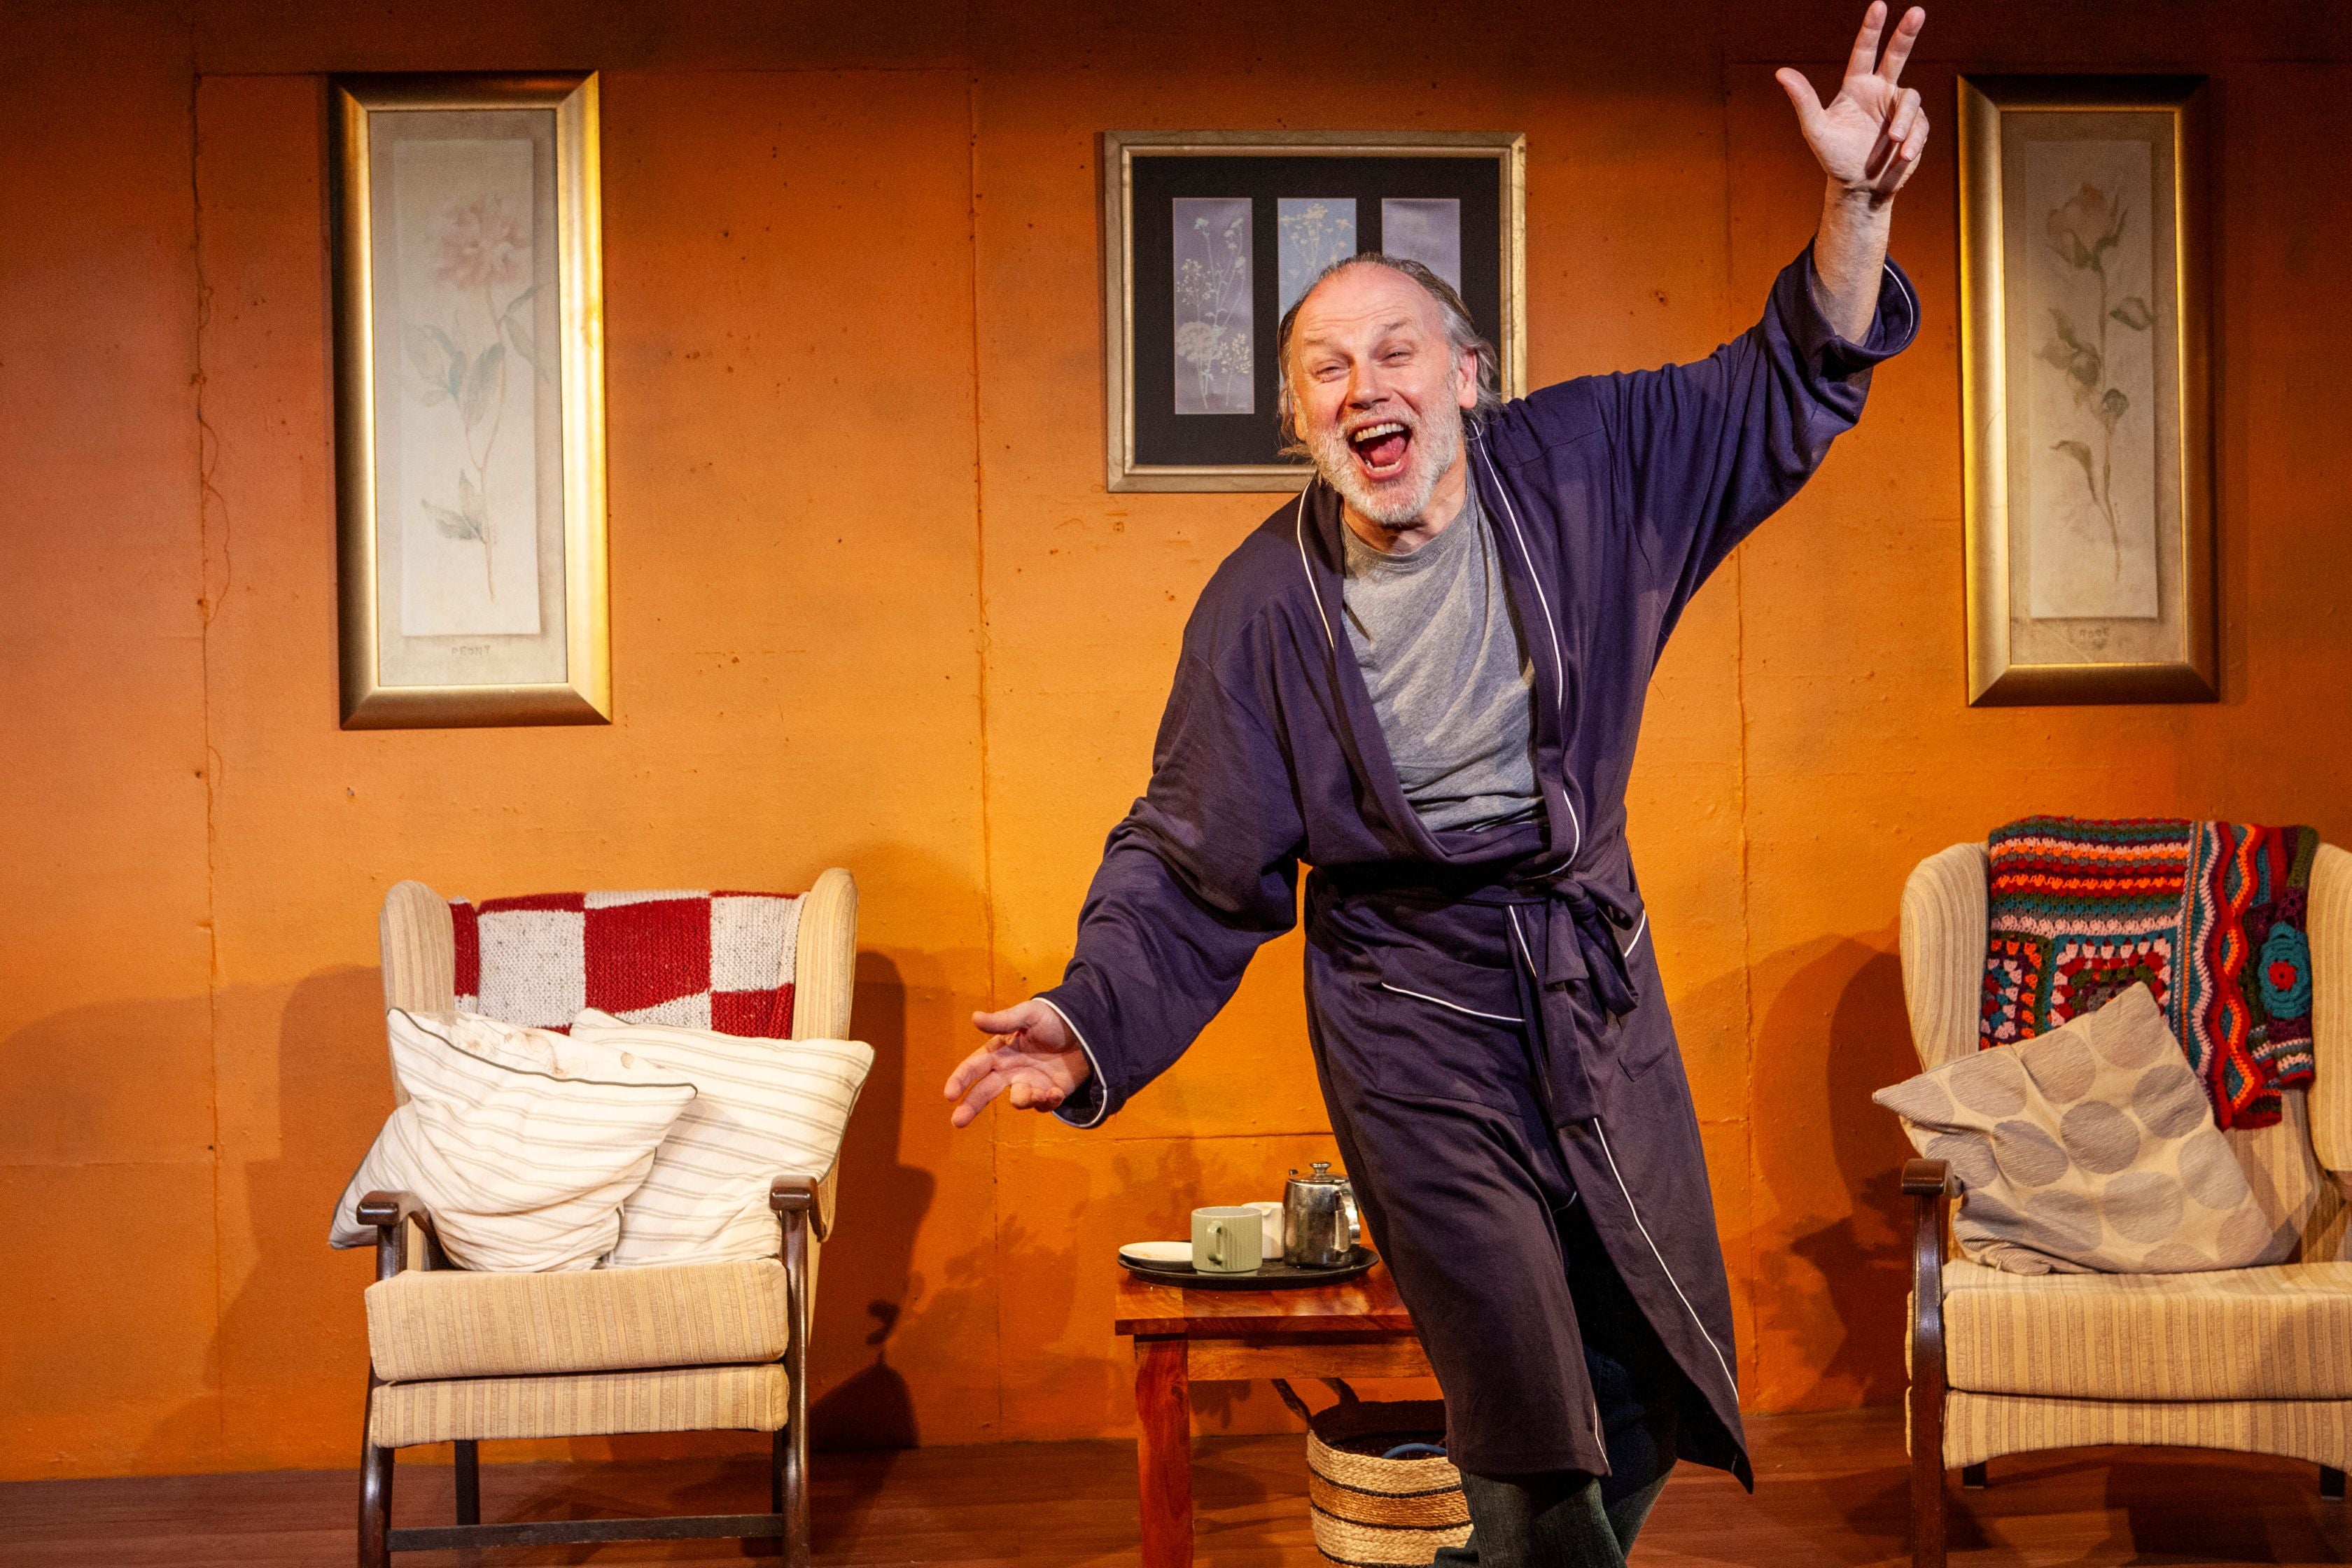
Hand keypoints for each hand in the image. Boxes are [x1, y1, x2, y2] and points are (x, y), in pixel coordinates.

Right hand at [945, 999, 1092, 1127]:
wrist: (1088, 1031)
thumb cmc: (1054, 1019)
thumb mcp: (1029, 1014)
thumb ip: (1003, 1020)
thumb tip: (974, 1017)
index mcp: (999, 1051)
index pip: (974, 1067)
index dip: (960, 1079)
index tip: (949, 1094)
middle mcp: (1010, 1070)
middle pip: (984, 1091)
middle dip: (970, 1107)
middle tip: (957, 1122)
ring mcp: (1028, 1083)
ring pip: (1017, 1100)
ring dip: (1024, 1099)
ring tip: (1039, 1092)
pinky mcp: (1047, 1094)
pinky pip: (1042, 1105)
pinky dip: (1048, 1101)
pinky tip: (1056, 1091)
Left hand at [1777, 3, 1928, 204]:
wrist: (1859, 188)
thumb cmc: (1834, 158)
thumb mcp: (1816, 129)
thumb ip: (1803, 100)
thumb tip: (1781, 72)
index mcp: (1857, 87)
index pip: (1864, 52)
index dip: (1871, 29)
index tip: (1878, 5)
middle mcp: (1880, 91)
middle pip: (1896, 55)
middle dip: (1906, 33)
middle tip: (1917, 11)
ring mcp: (1898, 108)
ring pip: (1911, 99)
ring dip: (1904, 121)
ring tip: (1894, 141)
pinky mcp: (1914, 127)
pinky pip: (1919, 126)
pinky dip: (1912, 140)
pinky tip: (1903, 156)